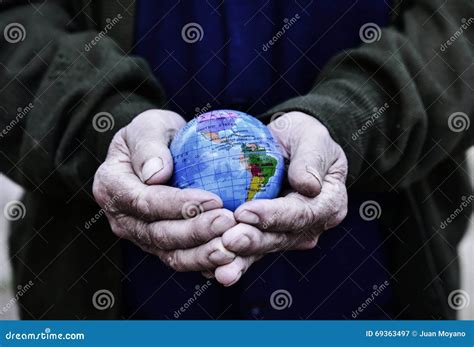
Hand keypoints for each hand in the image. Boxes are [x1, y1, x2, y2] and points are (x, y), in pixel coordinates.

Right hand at [93, 110, 236, 271]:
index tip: (214, 199)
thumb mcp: (149, 125)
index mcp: (112, 186)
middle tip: (229, 222)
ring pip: (171, 254)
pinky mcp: (159, 246)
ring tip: (232, 248)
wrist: (157, 152)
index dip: (179, 204)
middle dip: (196, 232)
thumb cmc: (155, 134)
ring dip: (203, 254)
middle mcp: (121, 218)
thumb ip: (148, 144)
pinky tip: (230, 258)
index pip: (145, 202)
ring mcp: (139, 236)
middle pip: (159, 233)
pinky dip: (205, 261)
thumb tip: (155, 174)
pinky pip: (182, 259)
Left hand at [211, 112, 347, 285]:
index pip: (301, 213)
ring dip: (239, 260)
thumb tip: (308, 185)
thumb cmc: (301, 137)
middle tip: (227, 241)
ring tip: (219, 269)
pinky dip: (230, 260)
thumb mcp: (312, 137)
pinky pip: (248, 251)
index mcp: (327, 204)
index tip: (244, 211)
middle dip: (252, 242)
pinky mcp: (266, 237)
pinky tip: (210, 269)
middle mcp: (309, 226)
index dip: (273, 215)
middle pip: (280, 238)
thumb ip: (312, 158)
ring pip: (262, 250)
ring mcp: (287, 235)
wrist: (288, 147)